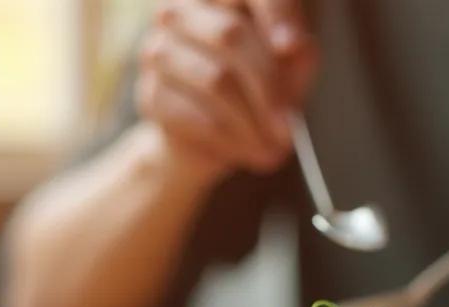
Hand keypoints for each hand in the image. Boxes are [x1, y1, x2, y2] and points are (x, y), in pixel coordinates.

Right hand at [135, 0, 317, 176]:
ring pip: (214, 79)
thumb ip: (298, 53)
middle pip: (230, 35)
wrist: (210, 139)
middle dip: (267, 85)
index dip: (273, 13)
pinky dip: (228, 139)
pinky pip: (194, 115)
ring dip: (251, 121)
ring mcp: (158, 50)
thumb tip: (294, 46)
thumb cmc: (255, 91)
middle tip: (289, 125)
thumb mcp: (289, 70)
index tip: (291, 46)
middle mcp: (180, 11)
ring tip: (275, 147)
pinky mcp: (150, 93)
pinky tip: (247, 151)